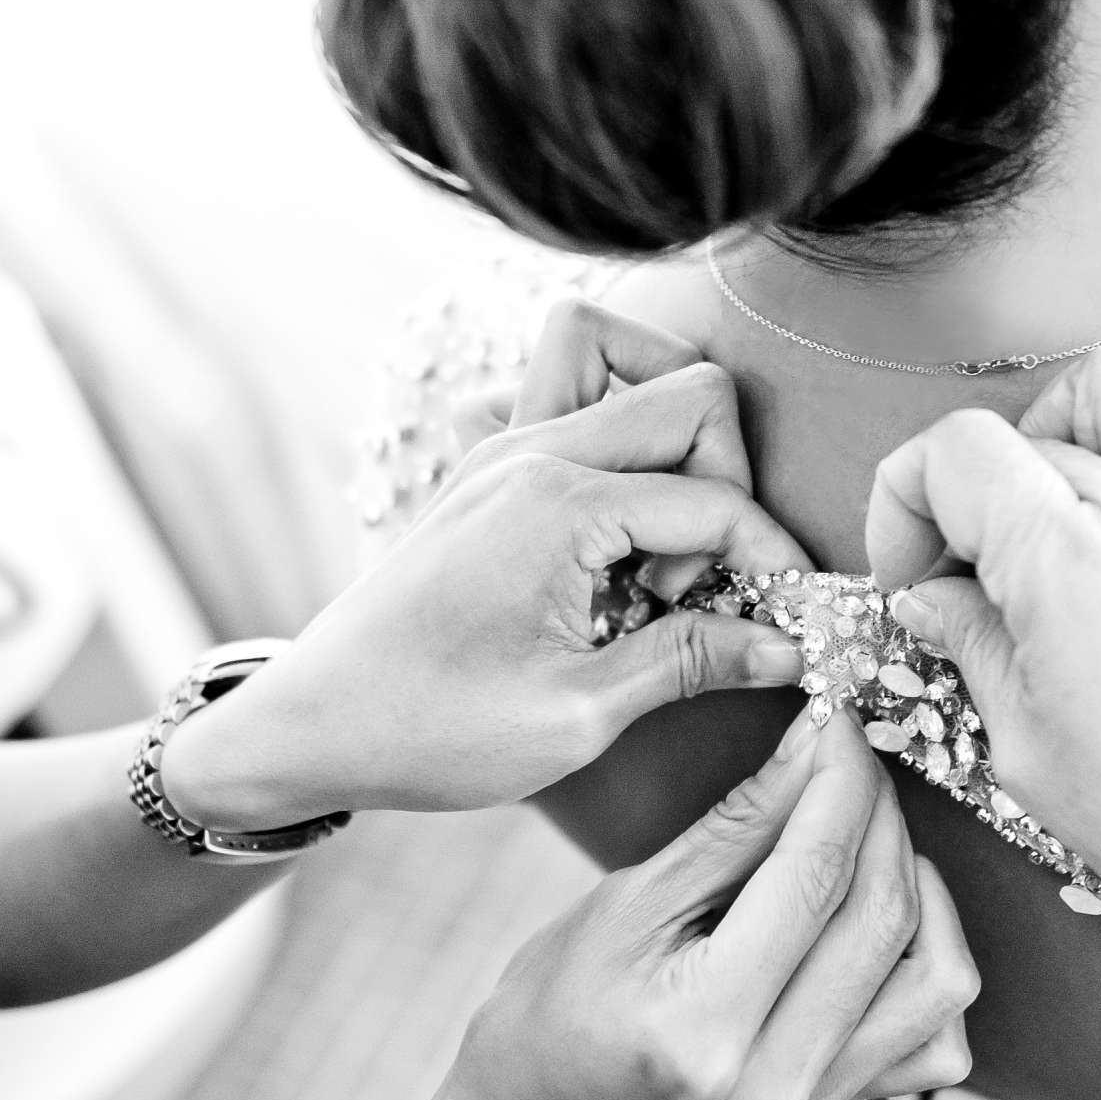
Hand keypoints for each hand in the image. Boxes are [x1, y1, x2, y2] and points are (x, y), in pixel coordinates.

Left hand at [159, 339, 808, 828]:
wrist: (311, 727)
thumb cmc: (430, 731)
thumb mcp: (577, 715)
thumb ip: (691, 662)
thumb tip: (789, 648)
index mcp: (557, 505)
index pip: (715, 499)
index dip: (771, 563)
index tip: (787, 628)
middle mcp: (530, 451)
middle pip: (690, 395)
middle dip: (728, 487)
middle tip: (696, 591)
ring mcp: (501, 450)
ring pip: (625, 368)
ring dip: (671, 439)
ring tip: (652, 551)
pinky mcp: (485, 469)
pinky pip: (569, 401)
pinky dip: (614, 445)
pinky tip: (605, 548)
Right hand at [449, 707, 973, 1099]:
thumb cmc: (551, 1009)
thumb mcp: (625, 902)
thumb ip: (732, 829)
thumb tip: (815, 745)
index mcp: (701, 1028)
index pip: (814, 878)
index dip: (840, 782)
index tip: (839, 721)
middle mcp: (774, 1083)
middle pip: (883, 920)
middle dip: (881, 815)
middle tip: (849, 758)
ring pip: (936, 979)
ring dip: (917, 884)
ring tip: (866, 833)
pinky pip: (932, 1037)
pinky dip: (926, 960)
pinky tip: (878, 915)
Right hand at [865, 345, 1100, 963]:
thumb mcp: (1029, 752)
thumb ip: (972, 648)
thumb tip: (932, 599)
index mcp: (1066, 561)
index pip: (951, 452)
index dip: (904, 504)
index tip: (914, 581)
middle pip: (1023, 440)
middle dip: (974, 507)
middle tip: (980, 596)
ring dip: (1066, 433)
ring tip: (1064, 515)